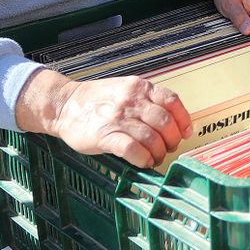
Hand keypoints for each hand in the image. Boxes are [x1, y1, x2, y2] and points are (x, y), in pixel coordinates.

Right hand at [17, 69, 192, 168]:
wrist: (63, 104)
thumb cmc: (96, 100)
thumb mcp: (125, 89)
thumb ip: (146, 101)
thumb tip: (171, 122)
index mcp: (139, 87)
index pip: (172, 101)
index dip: (183, 120)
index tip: (185, 133)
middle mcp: (131, 100)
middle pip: (165, 123)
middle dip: (171, 141)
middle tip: (167, 149)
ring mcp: (118, 118)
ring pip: (151, 138)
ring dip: (158, 153)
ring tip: (154, 158)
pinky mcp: (105, 135)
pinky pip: (133, 149)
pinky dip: (143, 158)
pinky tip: (143, 162)